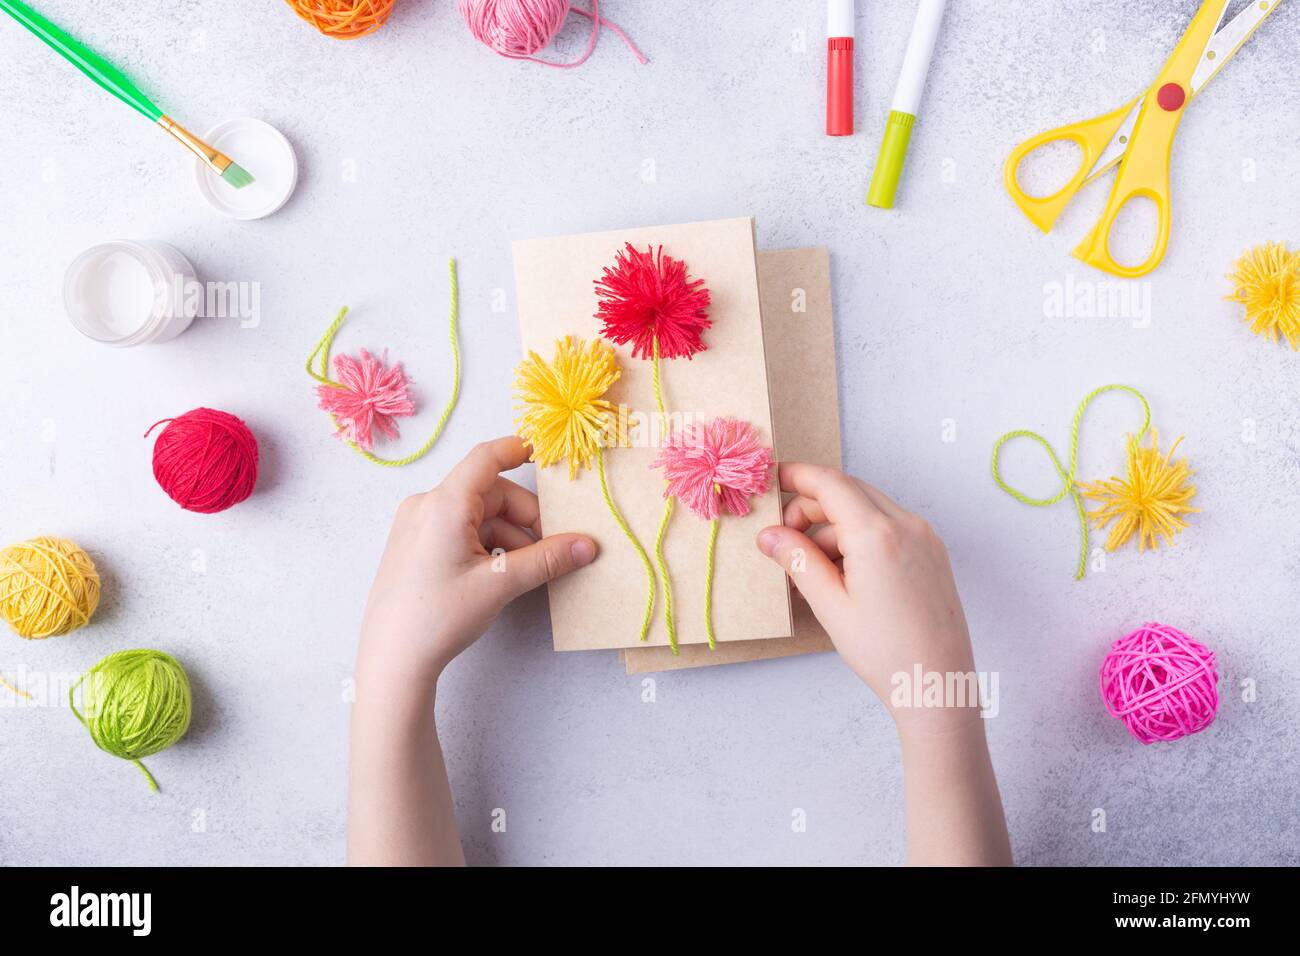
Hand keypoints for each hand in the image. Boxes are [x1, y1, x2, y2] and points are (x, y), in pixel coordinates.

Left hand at [359, 436, 597, 683]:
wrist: (392, 660)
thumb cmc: (437, 618)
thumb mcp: (499, 585)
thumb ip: (547, 560)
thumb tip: (587, 545)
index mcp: (444, 504)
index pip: (487, 458)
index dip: (518, 449)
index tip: (546, 455)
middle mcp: (427, 506)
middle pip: (490, 493)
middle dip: (525, 518)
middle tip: (551, 549)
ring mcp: (418, 525)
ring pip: (479, 516)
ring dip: (509, 536)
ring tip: (527, 571)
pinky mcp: (416, 545)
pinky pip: (462, 531)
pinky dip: (488, 545)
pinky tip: (502, 574)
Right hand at [756, 462, 975, 732]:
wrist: (937, 684)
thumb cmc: (886, 652)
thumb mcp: (830, 605)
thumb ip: (797, 561)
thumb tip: (769, 536)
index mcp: (878, 534)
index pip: (830, 484)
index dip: (798, 476)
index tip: (774, 479)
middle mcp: (907, 525)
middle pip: (849, 491)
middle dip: (812, 506)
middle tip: (785, 538)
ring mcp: (924, 538)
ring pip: (868, 509)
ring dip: (835, 524)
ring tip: (813, 567)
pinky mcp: (932, 553)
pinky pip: (888, 527)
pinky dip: (859, 536)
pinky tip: (843, 571)